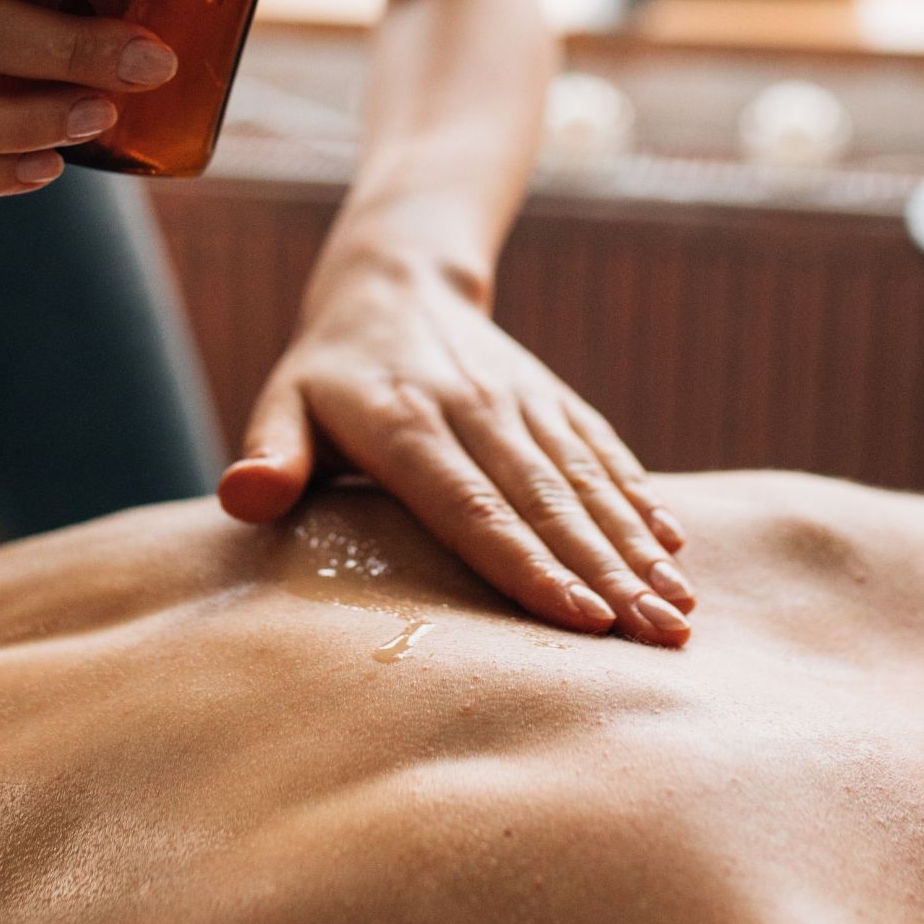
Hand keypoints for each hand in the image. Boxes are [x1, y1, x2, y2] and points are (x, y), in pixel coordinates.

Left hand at [218, 255, 693, 645]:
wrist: (395, 282)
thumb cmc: (329, 373)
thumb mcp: (283, 402)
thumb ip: (269, 453)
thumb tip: (244, 499)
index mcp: (405, 423)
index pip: (472, 507)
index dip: (527, 565)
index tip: (581, 621)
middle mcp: (475, 409)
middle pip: (546, 502)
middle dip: (607, 574)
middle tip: (657, 640)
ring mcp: (522, 400)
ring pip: (586, 480)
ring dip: (636, 546)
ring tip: (680, 612)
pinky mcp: (551, 396)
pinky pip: (602, 449)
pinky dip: (640, 497)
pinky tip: (674, 546)